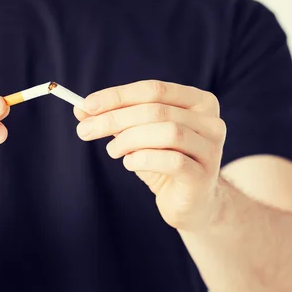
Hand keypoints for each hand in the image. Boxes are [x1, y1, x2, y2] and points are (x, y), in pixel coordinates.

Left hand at [74, 80, 226, 230]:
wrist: (192, 202)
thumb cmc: (164, 161)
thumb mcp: (138, 136)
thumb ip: (114, 119)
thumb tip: (81, 110)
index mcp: (197, 101)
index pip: (154, 90)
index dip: (118, 96)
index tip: (86, 106)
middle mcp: (211, 121)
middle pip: (157, 110)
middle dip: (114, 119)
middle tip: (85, 130)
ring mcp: (211, 149)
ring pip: (167, 132)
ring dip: (129, 139)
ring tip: (112, 151)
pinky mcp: (204, 176)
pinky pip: (173, 161)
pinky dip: (143, 159)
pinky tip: (129, 163)